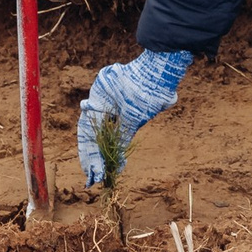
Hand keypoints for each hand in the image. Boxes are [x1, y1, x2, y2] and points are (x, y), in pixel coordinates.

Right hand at [76, 50, 192, 185]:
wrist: (164, 72)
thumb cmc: (146, 90)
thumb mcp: (132, 116)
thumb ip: (122, 138)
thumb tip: (116, 161)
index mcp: (97, 97)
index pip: (87, 129)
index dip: (87, 152)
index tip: (91, 171)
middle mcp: (102, 100)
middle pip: (93, 132)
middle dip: (93, 156)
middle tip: (94, 179)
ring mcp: (113, 105)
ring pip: (104, 133)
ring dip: (104, 153)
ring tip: (103, 175)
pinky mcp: (126, 109)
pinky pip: (116, 130)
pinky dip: (116, 146)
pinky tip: (118, 163)